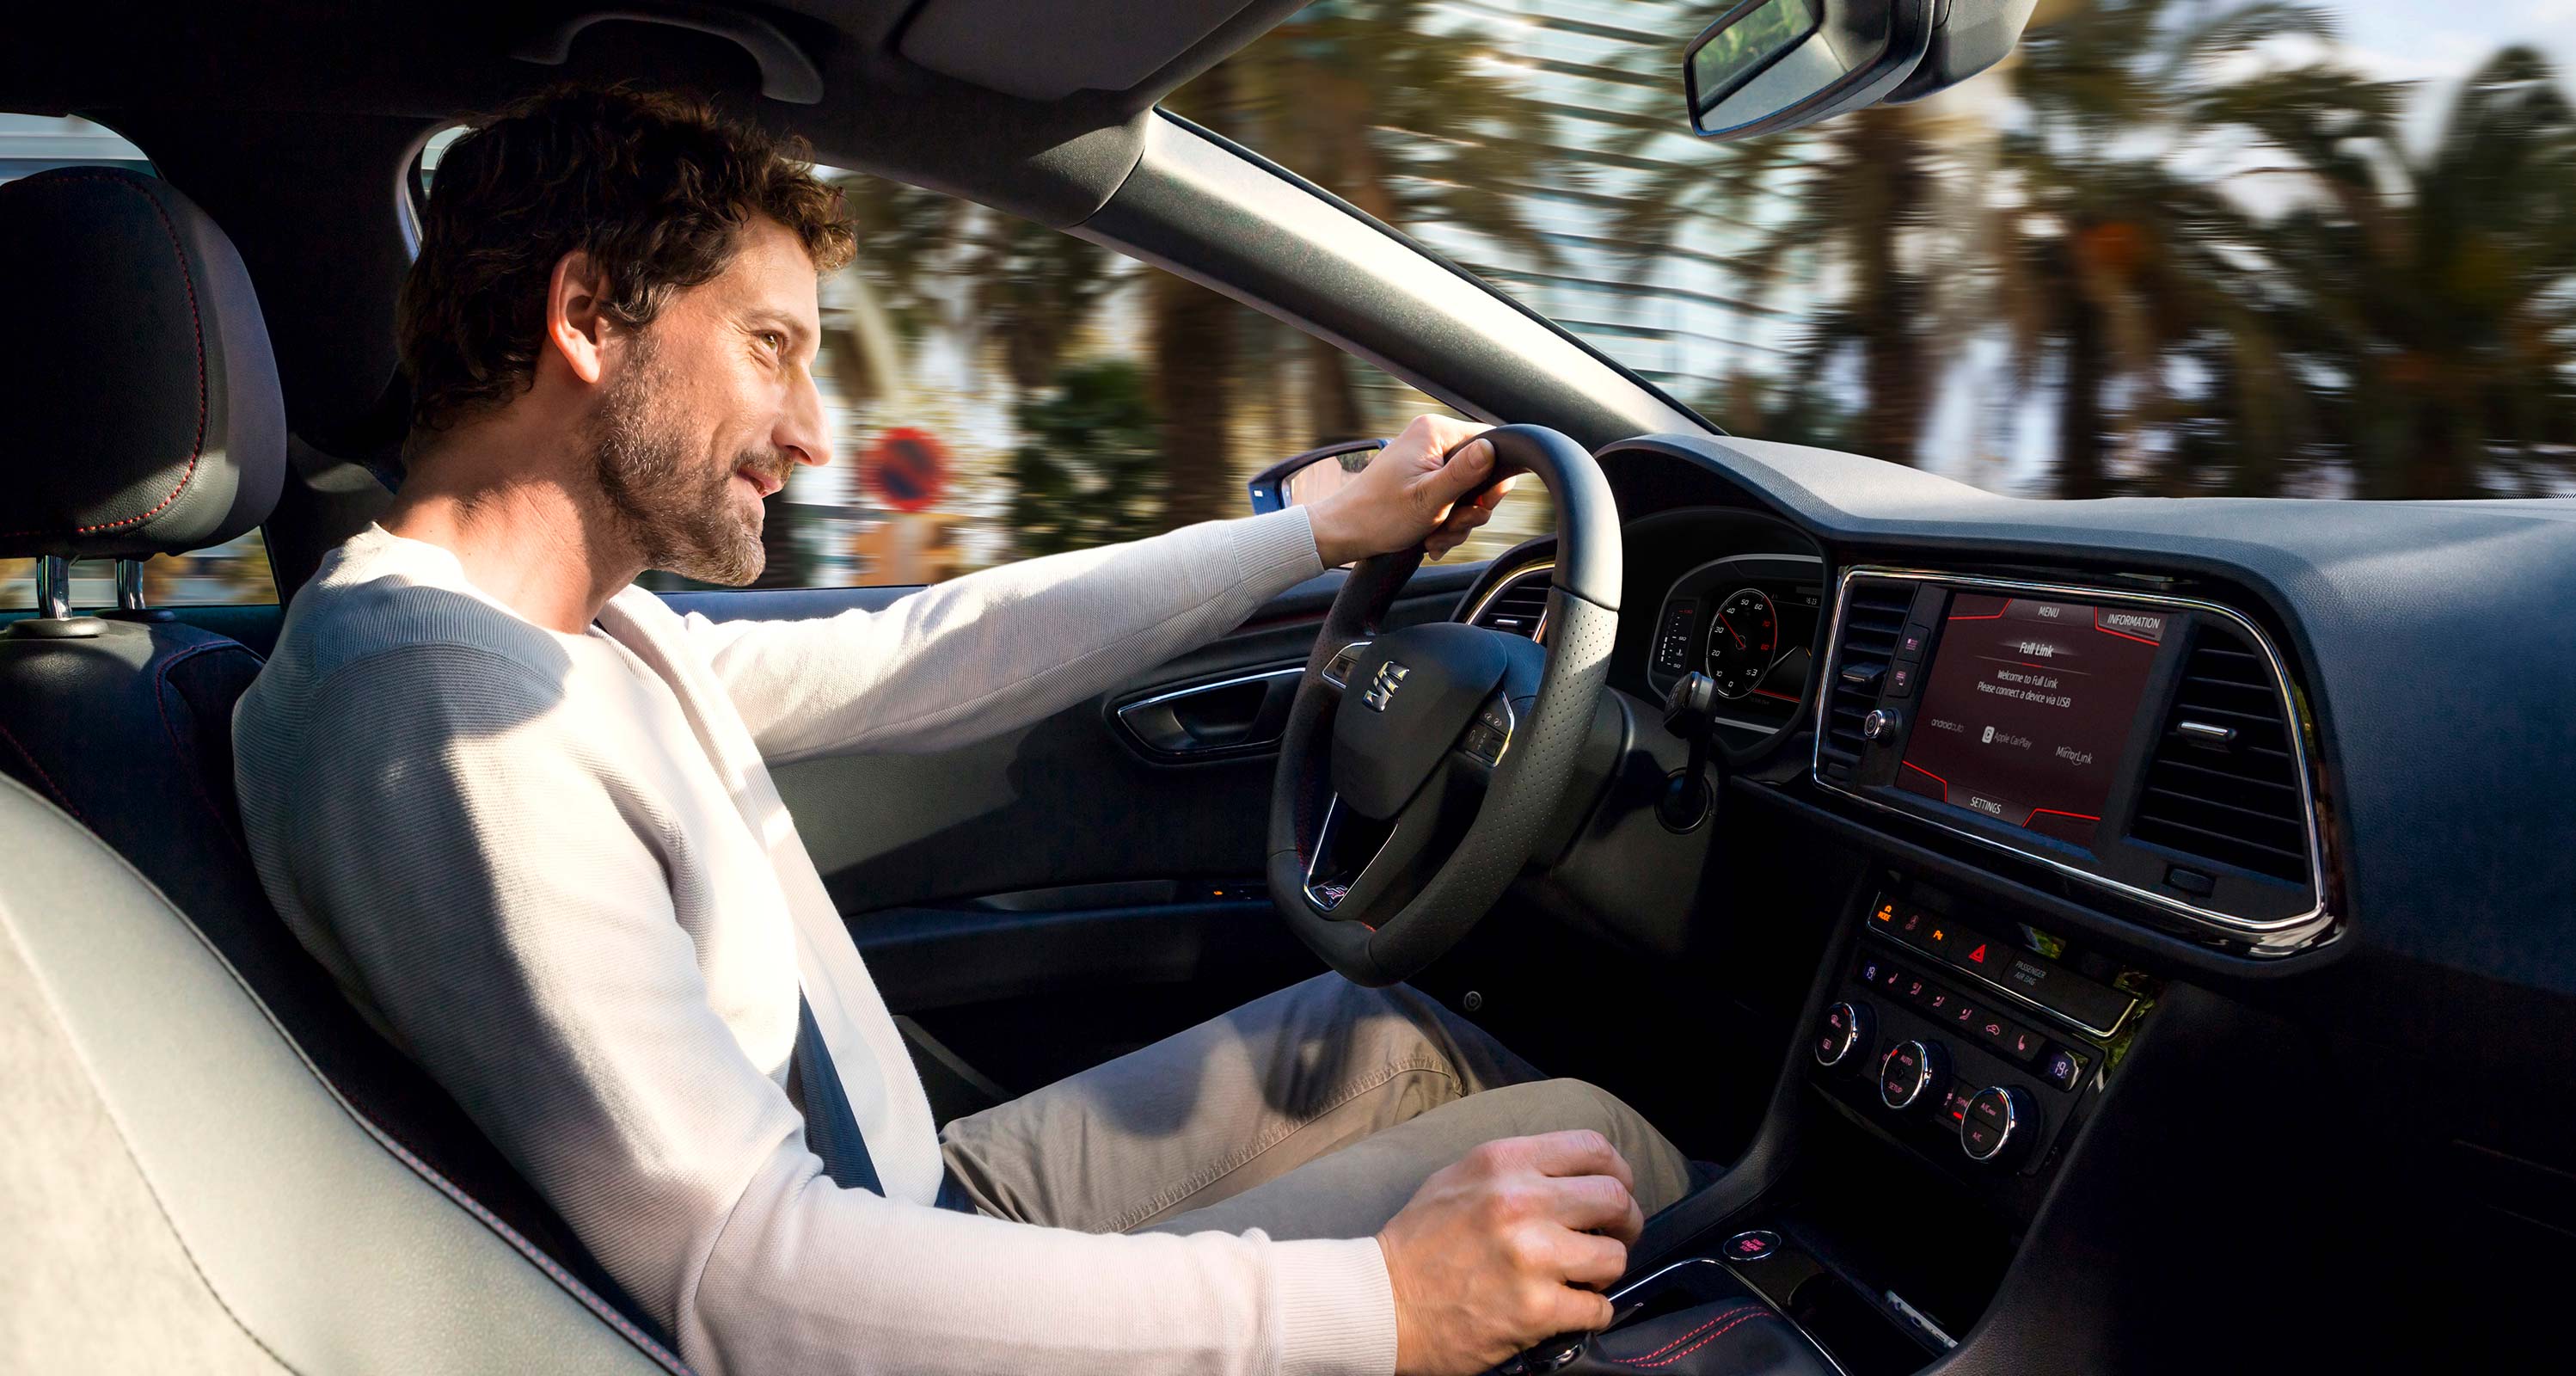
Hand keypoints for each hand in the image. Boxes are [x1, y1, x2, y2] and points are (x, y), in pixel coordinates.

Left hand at [1305, 415, 1517, 567]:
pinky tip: (1428, 537)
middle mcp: (1431, 439)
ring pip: (1467, 494)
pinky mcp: (1421, 478)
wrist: (1343, 533)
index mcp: (1434, 432)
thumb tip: (1493, 447)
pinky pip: (1450, 500)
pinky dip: (1444, 523)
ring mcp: (1426, 460)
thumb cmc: (1379, 516)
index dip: (1493, 480)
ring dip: (1455, 522)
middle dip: (1469, 509)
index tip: (1478, 506)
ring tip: (1433, 535)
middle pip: (1481, 474)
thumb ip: (1463, 474)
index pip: (1491, 443)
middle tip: (1448, 526)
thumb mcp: (1429, 499)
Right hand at [1375, 1131, 1643, 1375]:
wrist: (1382, 1303)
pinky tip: (1566, 1308)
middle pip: (1615, 1200)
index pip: (1593, 1149)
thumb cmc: (1420, 1242)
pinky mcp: (1536, 1309)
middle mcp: (1520, 1202)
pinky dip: (1590, 1312)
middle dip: (1624, 1223)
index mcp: (1503, 1163)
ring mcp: (1531, 1257)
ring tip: (1581, 1277)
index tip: (1614, 1192)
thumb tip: (1575, 1173)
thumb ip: (1516, 1167)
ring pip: (1614, 1257)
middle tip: (1610, 1238)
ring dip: (1604, 1271)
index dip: (1617, 1173)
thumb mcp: (1460, 1176)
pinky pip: (1598, 1308)